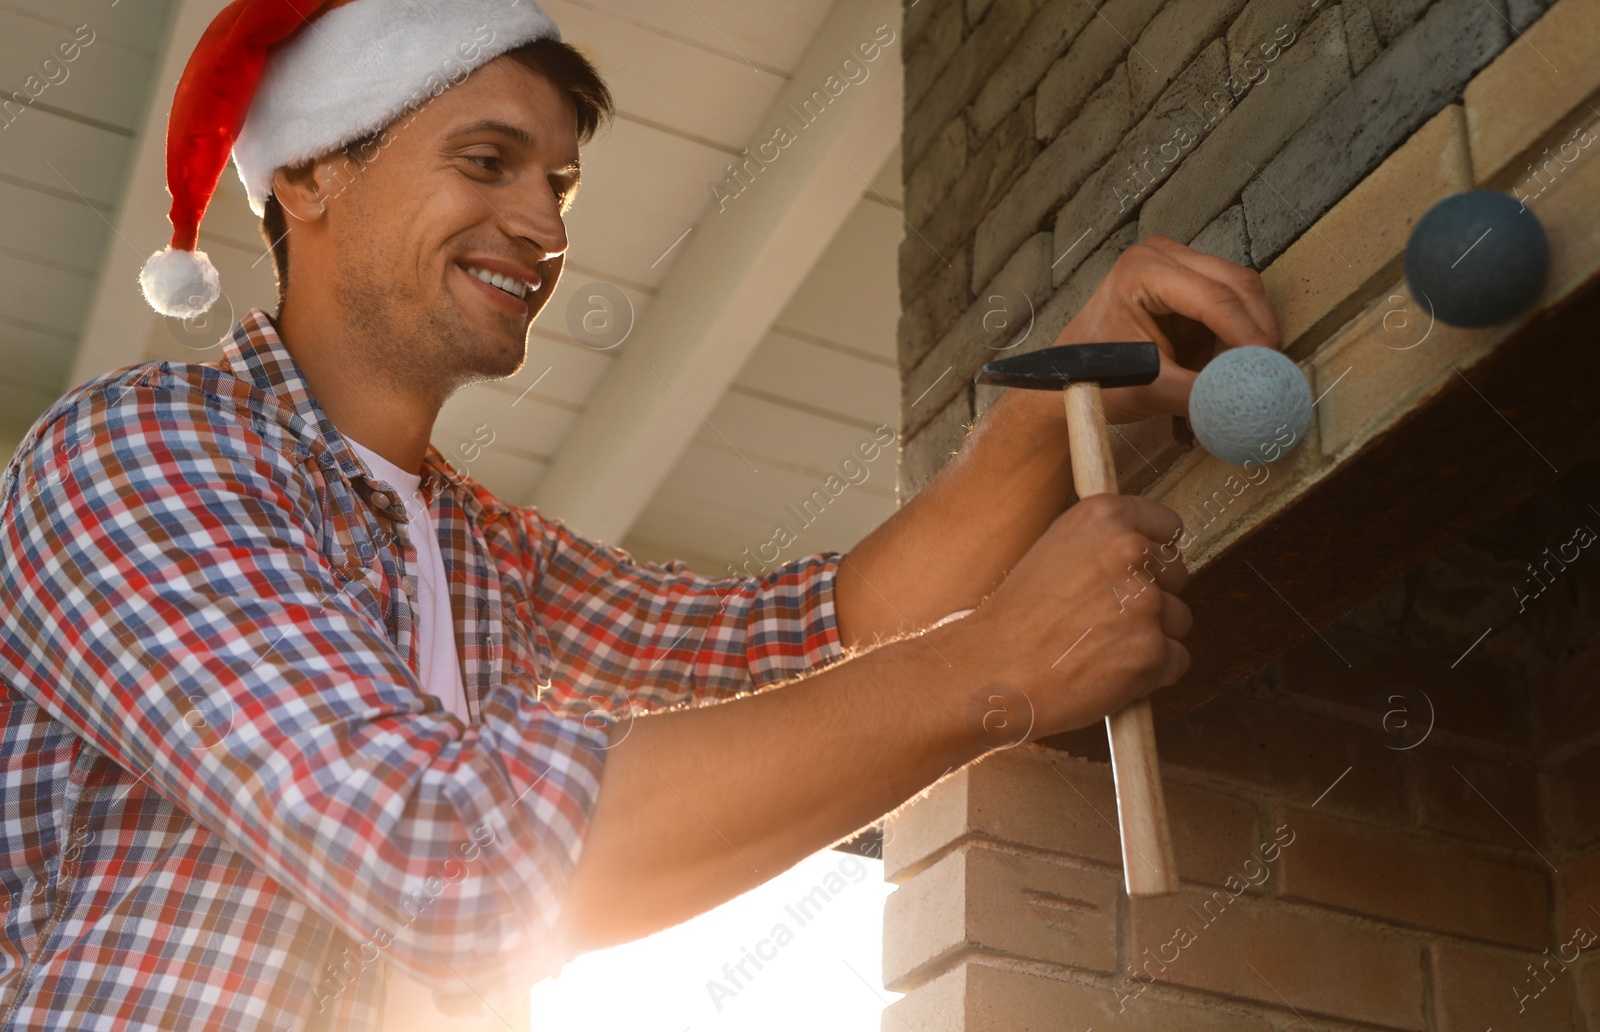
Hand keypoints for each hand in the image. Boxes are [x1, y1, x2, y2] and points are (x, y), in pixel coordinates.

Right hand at [947, 493, 1191, 738]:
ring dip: (1151, 637)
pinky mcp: (1153, 651)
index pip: (1168, 527)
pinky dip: (1151, 673)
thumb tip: (1141, 550)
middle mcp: (1131, 551)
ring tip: (1101, 647)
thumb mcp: (1052, 552)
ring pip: (1179, 620)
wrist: (992, 670)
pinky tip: (1108, 671)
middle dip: (1154, 597)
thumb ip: (1100, 545)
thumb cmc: (1014, 619)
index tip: (1143, 572)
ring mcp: (1145, 603)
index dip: (1156, 553)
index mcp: (1104, 517)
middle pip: (1177, 575)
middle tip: (1108, 618)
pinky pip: (1176, 661)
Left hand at [1041, 235, 1283, 424]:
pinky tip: (1225, 368)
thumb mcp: (1149, 389)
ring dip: (1248, 336)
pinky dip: (1236, 338)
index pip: (1214, 299)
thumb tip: (1251, 400)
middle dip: (1258, 332)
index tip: (1271, 369)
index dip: (1250, 335)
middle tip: (1272, 374)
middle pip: (1238, 285)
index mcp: (1143, 271)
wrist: (1068, 378)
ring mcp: (1177, 265)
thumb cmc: (1096, 378)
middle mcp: (1163, 256)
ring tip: (1239, 377)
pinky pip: (1232, 306)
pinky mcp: (1189, 282)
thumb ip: (1202, 394)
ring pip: (1241, 295)